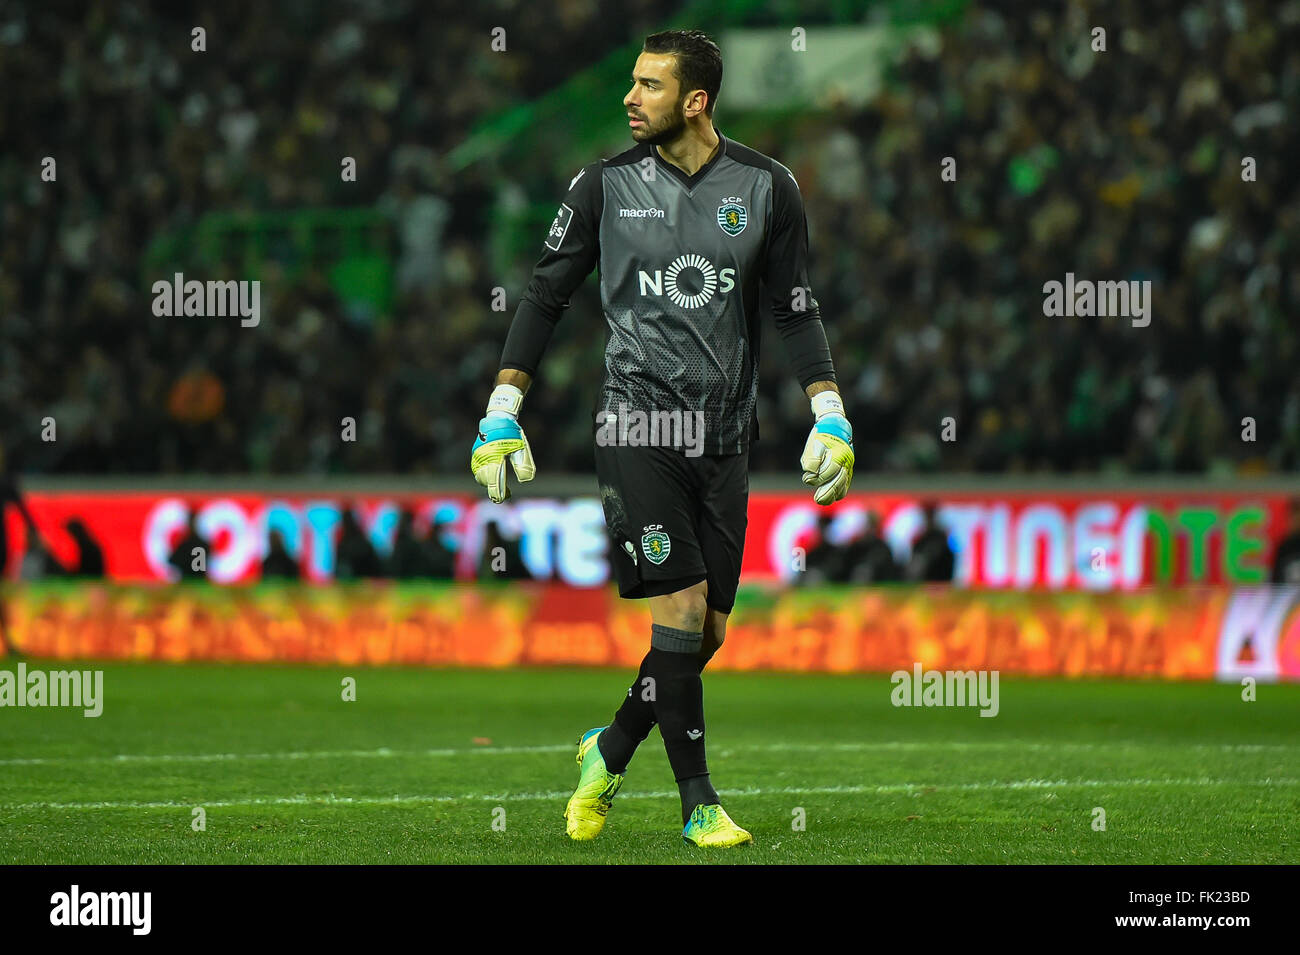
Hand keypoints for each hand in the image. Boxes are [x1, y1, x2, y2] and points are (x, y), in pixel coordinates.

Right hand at [471, 385, 534, 502]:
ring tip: (501, 487)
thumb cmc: (511, 434)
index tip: (502, 499)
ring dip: (488, 483)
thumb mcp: (521, 448)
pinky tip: (493, 476)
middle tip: (506, 494)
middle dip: (494, 489)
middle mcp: (483, 458)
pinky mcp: (476, 453)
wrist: (497, 418)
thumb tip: (525, 481)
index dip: (498, 491)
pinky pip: (478, 469)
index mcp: (495, 457)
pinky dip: (484, 475)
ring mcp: (478, 456)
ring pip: (480, 476)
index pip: (494, 480)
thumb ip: (523, 465)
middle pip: (486, 480)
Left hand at [801, 396, 853, 504]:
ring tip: (822, 500)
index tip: (806, 479)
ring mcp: (848, 466)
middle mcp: (846, 461)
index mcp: (839, 454)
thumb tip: (810, 472)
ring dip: (833, 494)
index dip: (818, 477)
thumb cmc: (822, 435)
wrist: (836, 427)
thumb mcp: (813, 443)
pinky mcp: (848, 470)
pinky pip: (846, 483)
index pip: (830, 470)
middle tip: (817, 499)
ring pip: (844, 484)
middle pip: (839, 481)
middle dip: (827, 492)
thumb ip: (811, 458)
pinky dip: (840, 491)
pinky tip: (832, 497)